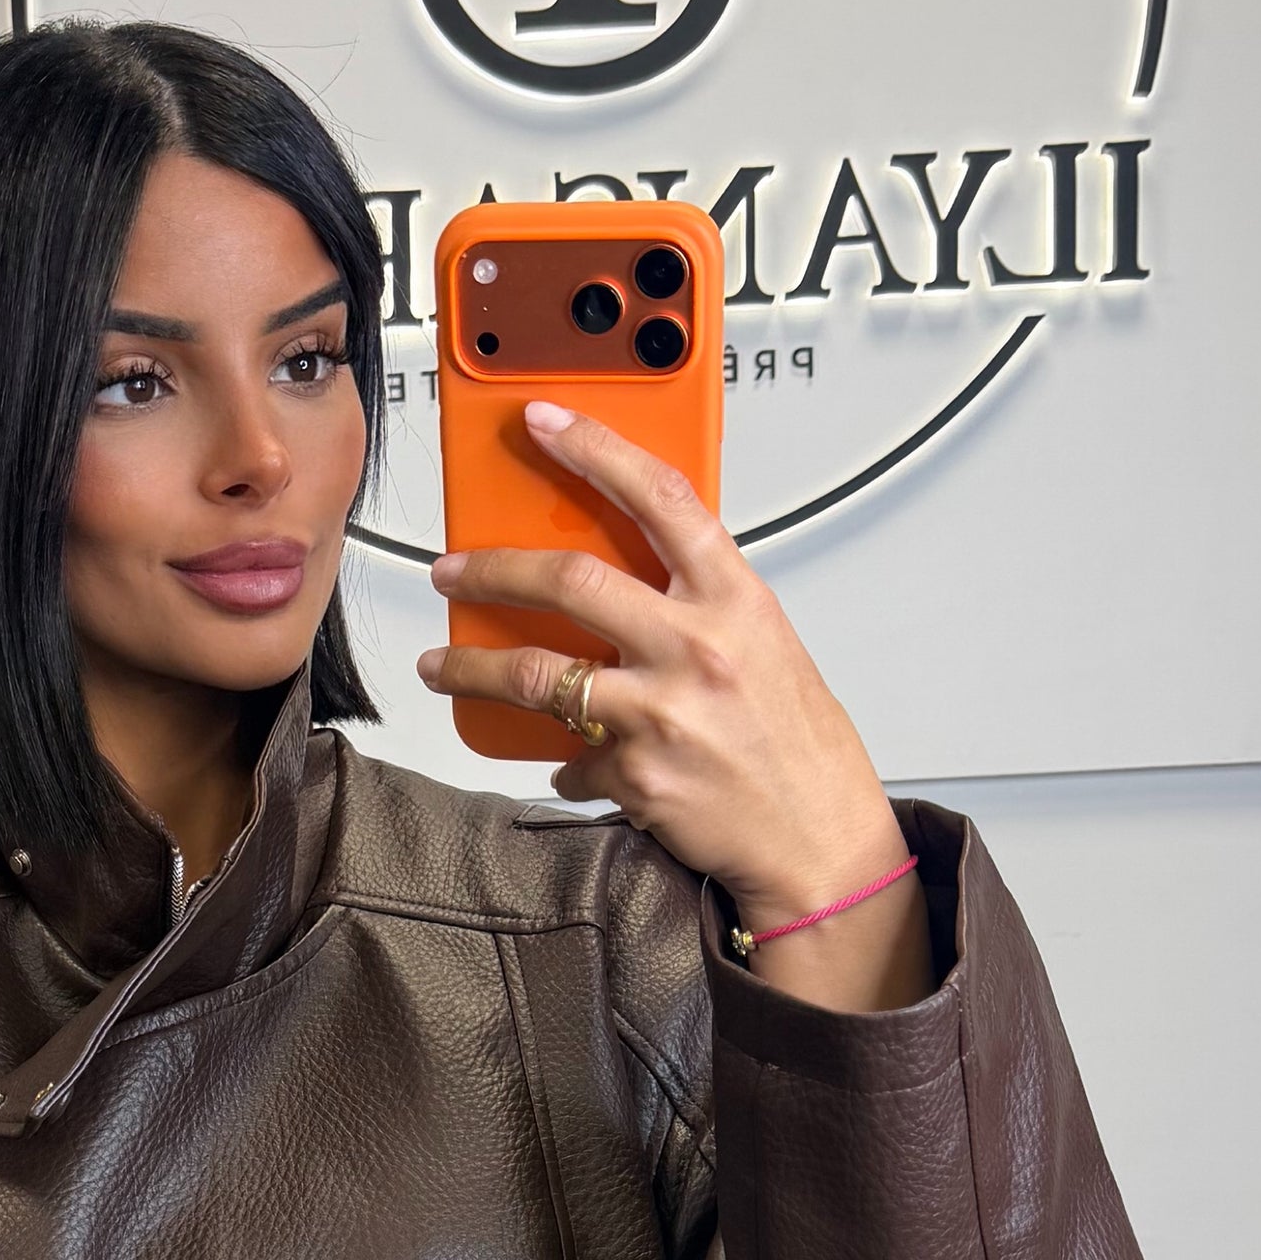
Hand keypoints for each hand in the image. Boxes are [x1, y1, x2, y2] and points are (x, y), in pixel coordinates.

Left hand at [417, 397, 933, 1009]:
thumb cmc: (798, 742)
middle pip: (568, 579)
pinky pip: (568, 756)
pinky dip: (562, 759)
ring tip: (440, 665)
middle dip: (491, 569)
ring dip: (472, 668)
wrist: (820, 838)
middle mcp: (697, 646)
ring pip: (537, 673)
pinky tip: (569, 762)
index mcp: (735, 599)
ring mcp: (661, 712)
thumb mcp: (762, 644)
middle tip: (451, 569)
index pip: (658, 496)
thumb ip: (697, 602)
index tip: (543, 421)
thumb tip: (621, 576)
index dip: (594, 447)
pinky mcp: (634, 774)